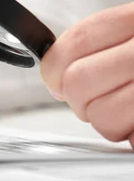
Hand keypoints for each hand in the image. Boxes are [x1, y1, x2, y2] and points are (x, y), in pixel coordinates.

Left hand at [41, 2, 133, 145]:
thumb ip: (98, 48)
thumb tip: (55, 81)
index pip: (76, 40)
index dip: (54, 68)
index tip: (56, 81)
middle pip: (78, 81)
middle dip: (80, 100)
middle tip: (100, 101)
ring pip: (101, 116)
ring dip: (109, 124)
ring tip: (129, 113)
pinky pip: (130, 139)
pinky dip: (131, 137)